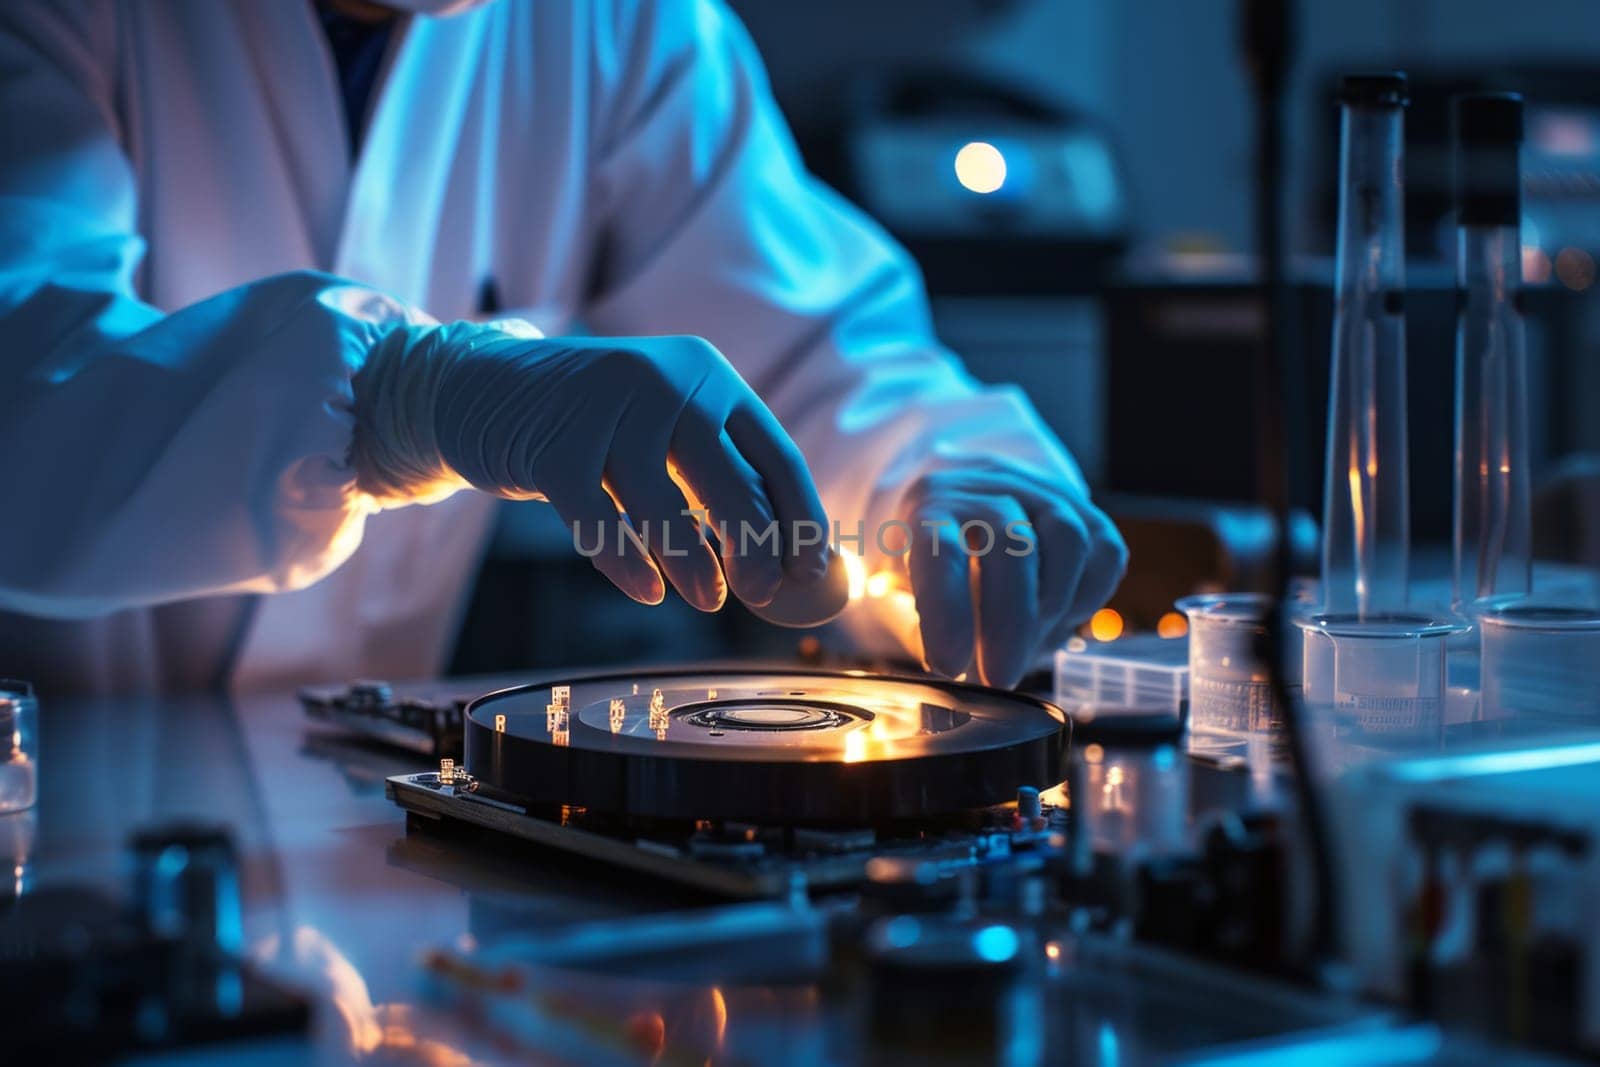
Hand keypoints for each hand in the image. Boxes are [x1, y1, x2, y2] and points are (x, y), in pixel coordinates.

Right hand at [352, 325, 829, 611]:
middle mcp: (664, 379)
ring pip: (662, 500)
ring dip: (692, 560)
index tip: (813, 572)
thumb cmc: (592, 425)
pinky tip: (648, 590)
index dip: (802, 518)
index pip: (776, 453)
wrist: (481, 388)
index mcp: (708, 374)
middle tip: (763, 594)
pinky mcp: (552, 445)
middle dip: (754, 543)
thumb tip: (784, 560)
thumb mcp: (662, 429)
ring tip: (708, 601)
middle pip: (727, 473)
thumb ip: (717, 476)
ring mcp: (604, 407)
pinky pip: (599, 518)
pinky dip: (626, 561)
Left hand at [896, 460, 1126, 688]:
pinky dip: (1086, 597)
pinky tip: (1056, 619)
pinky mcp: (1085, 509)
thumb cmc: (929, 560)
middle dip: (1010, 624)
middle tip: (999, 678)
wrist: (966, 504)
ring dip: (1051, 608)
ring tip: (1027, 646)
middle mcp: (988, 487)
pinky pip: (1104, 552)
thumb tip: (949, 661)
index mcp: (931, 504)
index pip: (941, 549)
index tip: (948, 666)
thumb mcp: (899, 589)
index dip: (948, 610)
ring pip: (1068, 540)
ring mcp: (1042, 492)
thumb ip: (916, 624)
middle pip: (1015, 546)